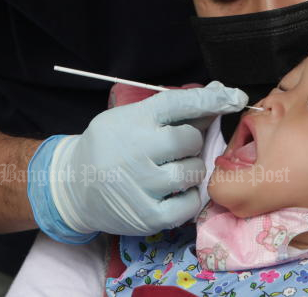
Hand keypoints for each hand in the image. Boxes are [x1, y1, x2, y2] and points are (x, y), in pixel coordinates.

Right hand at [28, 81, 246, 240]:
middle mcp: (137, 150)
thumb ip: (175, 108)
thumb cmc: (110, 145)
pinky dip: (188, 196)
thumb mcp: (131, 117)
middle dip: (190, 142)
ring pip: (193, 171)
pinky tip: (174, 190)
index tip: (235, 97)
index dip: (212, 99)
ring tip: (169, 169)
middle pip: (191, 140)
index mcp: (134, 120)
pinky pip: (189, 204)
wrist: (72, 185)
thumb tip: (219, 91)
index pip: (180, 103)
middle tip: (174, 148)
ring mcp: (141, 185)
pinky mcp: (147, 216)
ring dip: (191, 169)